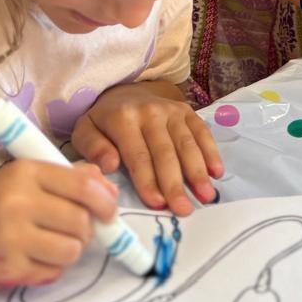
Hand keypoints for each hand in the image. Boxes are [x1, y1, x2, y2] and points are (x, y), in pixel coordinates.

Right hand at [0, 159, 117, 288]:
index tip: (109, 211)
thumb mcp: (26, 177)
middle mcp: (18, 203)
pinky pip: (52, 273)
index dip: (104, 201)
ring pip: (71, 250)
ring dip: (70, 250)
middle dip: (87, 229)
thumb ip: (69, 178)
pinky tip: (34, 257)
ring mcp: (11, 238)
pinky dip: (52, 267)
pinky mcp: (7, 268)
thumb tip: (109, 191)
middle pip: (80, 221)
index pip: (82, 185)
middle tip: (75, 230)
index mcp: (26, 172)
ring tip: (53, 243)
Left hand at [72, 85, 223, 215]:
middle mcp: (150, 111)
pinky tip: (216, 172)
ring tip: (206, 196)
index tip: (157, 205)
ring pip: (187, 144)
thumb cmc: (104, 121)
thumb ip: (93, 148)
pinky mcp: (187, 111)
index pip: (138, 155)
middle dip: (175, 184)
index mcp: (123, 118)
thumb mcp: (85, 131)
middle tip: (184, 210)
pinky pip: (202, 132)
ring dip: (198, 171)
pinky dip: (211, 152)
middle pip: (165, 153)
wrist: (123, 91)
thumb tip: (110, 166)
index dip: (148, 181)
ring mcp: (171, 110)